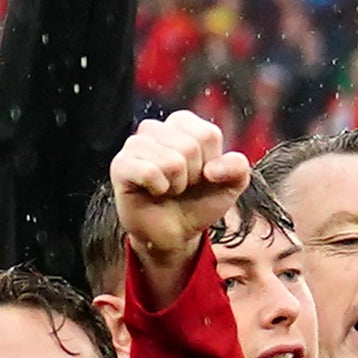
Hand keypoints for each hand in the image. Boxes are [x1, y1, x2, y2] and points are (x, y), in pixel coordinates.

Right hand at [108, 108, 249, 298]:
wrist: (175, 232)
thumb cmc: (199, 201)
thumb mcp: (231, 185)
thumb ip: (238, 168)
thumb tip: (213, 169)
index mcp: (182, 124)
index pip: (208, 134)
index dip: (212, 162)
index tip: (203, 174)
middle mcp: (155, 129)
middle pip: (190, 147)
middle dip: (193, 176)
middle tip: (182, 185)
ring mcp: (134, 145)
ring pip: (172, 161)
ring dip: (176, 184)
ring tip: (168, 188)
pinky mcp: (120, 165)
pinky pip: (149, 171)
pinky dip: (159, 188)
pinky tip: (154, 191)